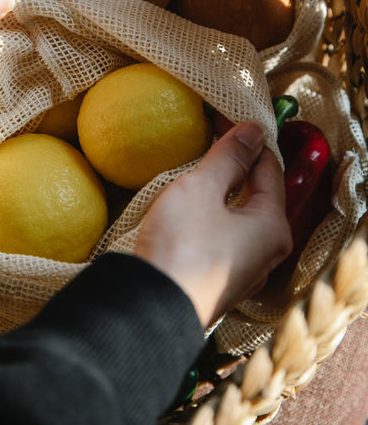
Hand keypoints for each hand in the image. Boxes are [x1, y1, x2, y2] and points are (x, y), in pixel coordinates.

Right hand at [135, 122, 291, 327]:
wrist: (151, 309)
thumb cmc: (182, 244)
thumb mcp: (202, 189)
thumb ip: (229, 157)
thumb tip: (254, 129)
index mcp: (273, 225)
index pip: (268, 167)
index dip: (247, 138)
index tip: (222, 115)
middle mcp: (267, 250)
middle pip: (258, 193)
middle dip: (237, 164)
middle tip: (210, 136)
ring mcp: (245, 270)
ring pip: (241, 216)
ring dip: (224, 190)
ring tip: (200, 167)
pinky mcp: (220, 281)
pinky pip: (226, 236)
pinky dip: (215, 214)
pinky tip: (194, 206)